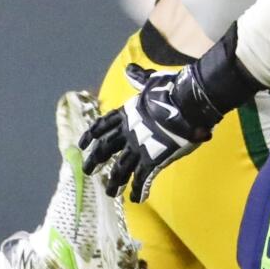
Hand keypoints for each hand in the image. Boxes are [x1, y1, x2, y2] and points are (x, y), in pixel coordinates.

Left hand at [81, 64, 216, 202]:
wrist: (188, 103)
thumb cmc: (172, 90)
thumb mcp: (151, 82)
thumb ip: (140, 79)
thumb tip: (130, 69)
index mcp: (126, 115)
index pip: (102, 127)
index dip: (90, 136)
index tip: (81, 145)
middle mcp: (127, 133)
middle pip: (104, 151)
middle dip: (94, 161)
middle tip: (87, 172)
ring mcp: (138, 148)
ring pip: (119, 170)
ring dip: (114, 183)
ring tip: (110, 193)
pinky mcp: (152, 160)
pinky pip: (142, 179)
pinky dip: (139, 190)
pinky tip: (137, 199)